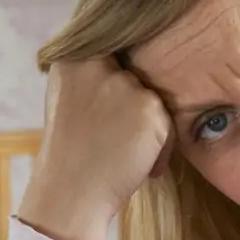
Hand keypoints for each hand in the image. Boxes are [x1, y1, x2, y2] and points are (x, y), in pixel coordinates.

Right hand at [17, 56, 173, 239]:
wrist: (71, 194)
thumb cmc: (72, 152)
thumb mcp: (70, 97)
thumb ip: (93, 73)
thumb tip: (130, 61)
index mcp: (72, 56)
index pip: (112, 44)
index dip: (122, 69)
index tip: (118, 106)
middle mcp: (98, 63)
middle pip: (137, 74)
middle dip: (134, 104)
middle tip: (114, 137)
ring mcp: (124, 84)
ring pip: (153, 99)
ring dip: (148, 126)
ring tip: (122, 152)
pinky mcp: (149, 107)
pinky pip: (169, 123)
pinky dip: (161, 148)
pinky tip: (138, 163)